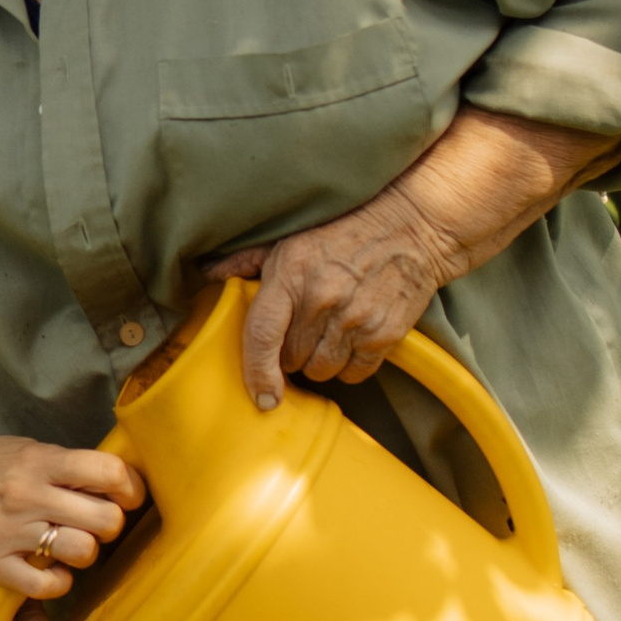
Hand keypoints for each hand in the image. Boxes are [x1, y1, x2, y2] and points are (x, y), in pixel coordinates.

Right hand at [0, 430, 139, 595]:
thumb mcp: (33, 450)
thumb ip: (73, 468)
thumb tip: (122, 489)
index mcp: (40, 461)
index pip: (109, 473)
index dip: (130, 487)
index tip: (127, 495)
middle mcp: (25, 495)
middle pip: (105, 520)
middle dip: (111, 523)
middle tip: (98, 522)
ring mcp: (7, 532)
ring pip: (83, 552)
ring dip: (86, 550)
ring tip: (72, 542)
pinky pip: (47, 586)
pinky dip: (59, 581)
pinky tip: (51, 568)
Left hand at [206, 178, 452, 401]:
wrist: (414, 225)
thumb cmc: (346, 231)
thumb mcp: (292, 238)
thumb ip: (247, 261)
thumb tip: (207, 275)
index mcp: (291, 275)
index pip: (262, 335)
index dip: (257, 373)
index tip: (262, 395)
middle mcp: (321, 299)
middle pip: (292, 359)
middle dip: (292, 353)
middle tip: (305, 330)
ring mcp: (355, 319)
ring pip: (322, 371)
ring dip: (321, 362)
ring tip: (331, 333)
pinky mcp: (384, 334)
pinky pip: (355, 373)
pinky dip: (351, 365)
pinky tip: (354, 339)